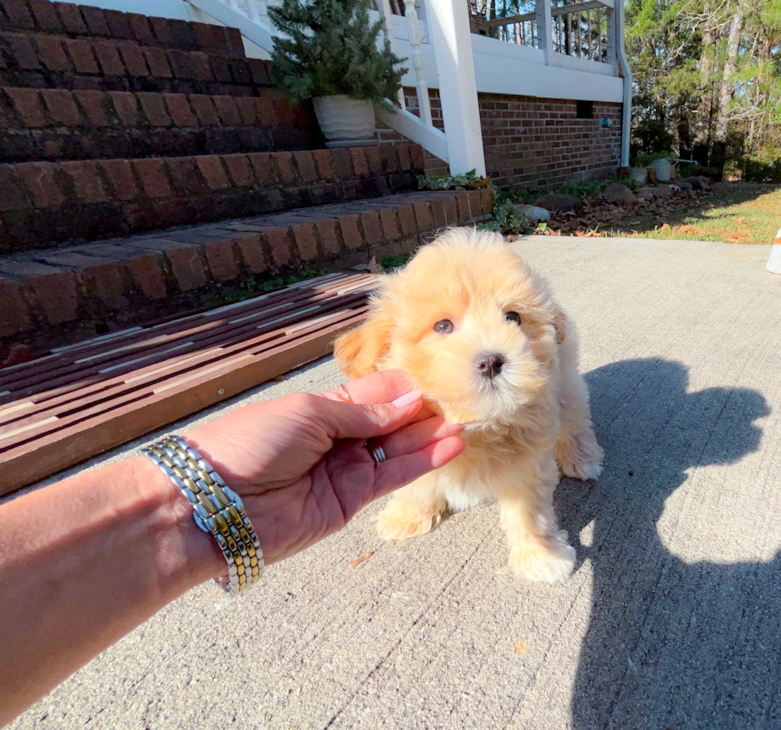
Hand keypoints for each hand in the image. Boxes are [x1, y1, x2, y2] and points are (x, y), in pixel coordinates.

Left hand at [183, 370, 464, 564]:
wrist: (211, 505)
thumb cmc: (248, 443)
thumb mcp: (308, 414)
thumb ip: (362, 412)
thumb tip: (408, 403)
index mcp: (323, 408)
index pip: (376, 393)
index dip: (406, 387)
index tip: (440, 376)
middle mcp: (338, 438)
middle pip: (392, 422)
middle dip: (425, 411)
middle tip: (466, 399)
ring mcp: (346, 470)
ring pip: (398, 449)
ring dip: (431, 435)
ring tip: (467, 420)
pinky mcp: (351, 501)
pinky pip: (394, 477)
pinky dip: (424, 462)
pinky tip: (451, 445)